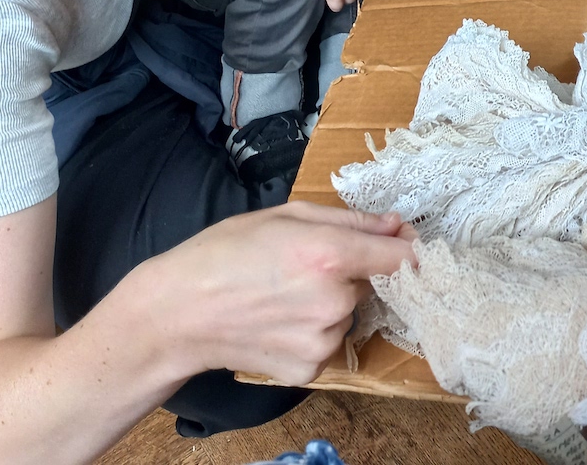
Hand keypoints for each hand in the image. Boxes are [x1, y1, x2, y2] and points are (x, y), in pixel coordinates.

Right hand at [149, 203, 417, 386]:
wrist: (178, 311)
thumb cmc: (225, 251)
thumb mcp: (286, 215)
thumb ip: (349, 220)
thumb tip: (395, 225)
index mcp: (330, 254)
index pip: (402, 258)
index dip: (408, 247)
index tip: (403, 242)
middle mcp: (334, 302)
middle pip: (372, 283)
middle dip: (351, 271)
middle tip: (305, 263)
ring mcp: (323, 341)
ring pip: (348, 313)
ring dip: (331, 302)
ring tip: (284, 292)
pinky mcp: (310, 370)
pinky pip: (328, 342)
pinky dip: (312, 330)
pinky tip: (278, 318)